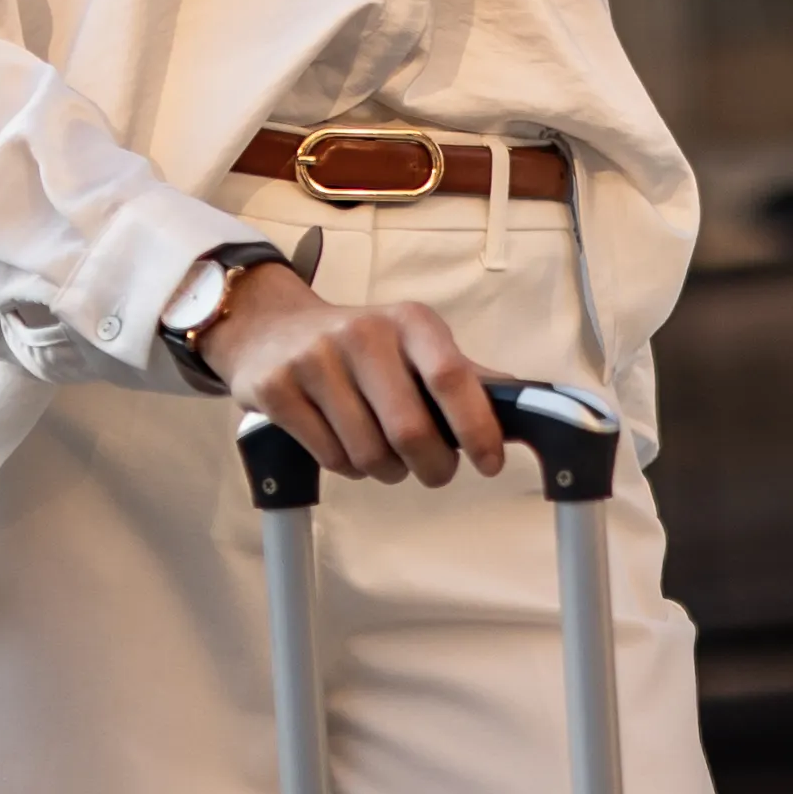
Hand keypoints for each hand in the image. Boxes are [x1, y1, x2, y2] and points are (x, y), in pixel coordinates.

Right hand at [202, 262, 509, 486]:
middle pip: (410, 430)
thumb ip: (463, 374)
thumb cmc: (358, 344)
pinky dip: (349, 468)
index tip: (490, 462)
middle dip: (433, 466)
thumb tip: (523, 407)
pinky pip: (329, 456)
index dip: (476, 428)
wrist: (269, 328)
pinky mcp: (276, 389)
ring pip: (368, 452)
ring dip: (388, 471)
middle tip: (437, 472)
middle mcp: (363, 334)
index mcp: (410, 321)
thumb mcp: (413, 341)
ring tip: (388, 458)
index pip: (451, 378)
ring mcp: (314, 360)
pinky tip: (348, 449)